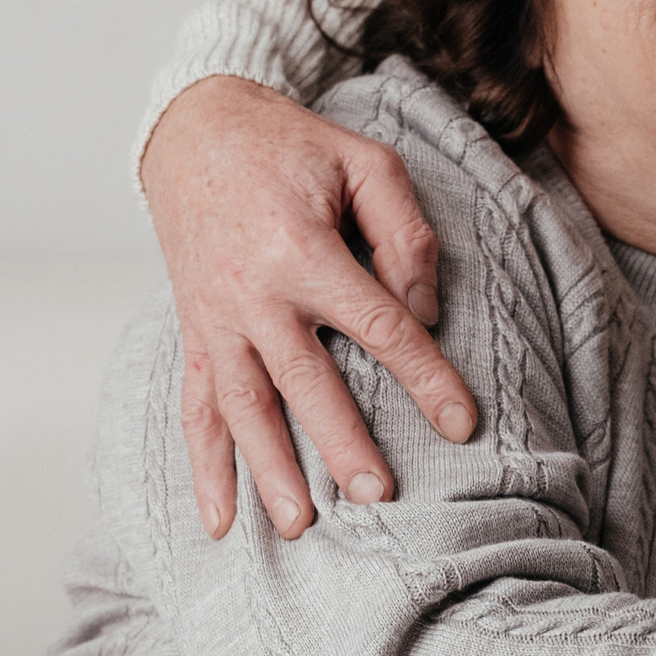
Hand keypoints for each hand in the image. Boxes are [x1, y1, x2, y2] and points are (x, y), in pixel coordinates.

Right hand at [140, 76, 477, 539]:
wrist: (193, 132)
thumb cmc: (290, 147)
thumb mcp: (363, 160)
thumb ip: (404, 232)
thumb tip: (422, 308)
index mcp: (302, 249)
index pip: (378, 325)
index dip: (425, 376)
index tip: (462, 424)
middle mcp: (254, 293)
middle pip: (305, 380)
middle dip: (341, 441)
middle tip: (378, 494)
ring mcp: (216, 319)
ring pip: (244, 407)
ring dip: (269, 470)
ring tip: (300, 523)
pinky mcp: (195, 334)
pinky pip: (195, 408)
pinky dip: (204, 467)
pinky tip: (218, 520)